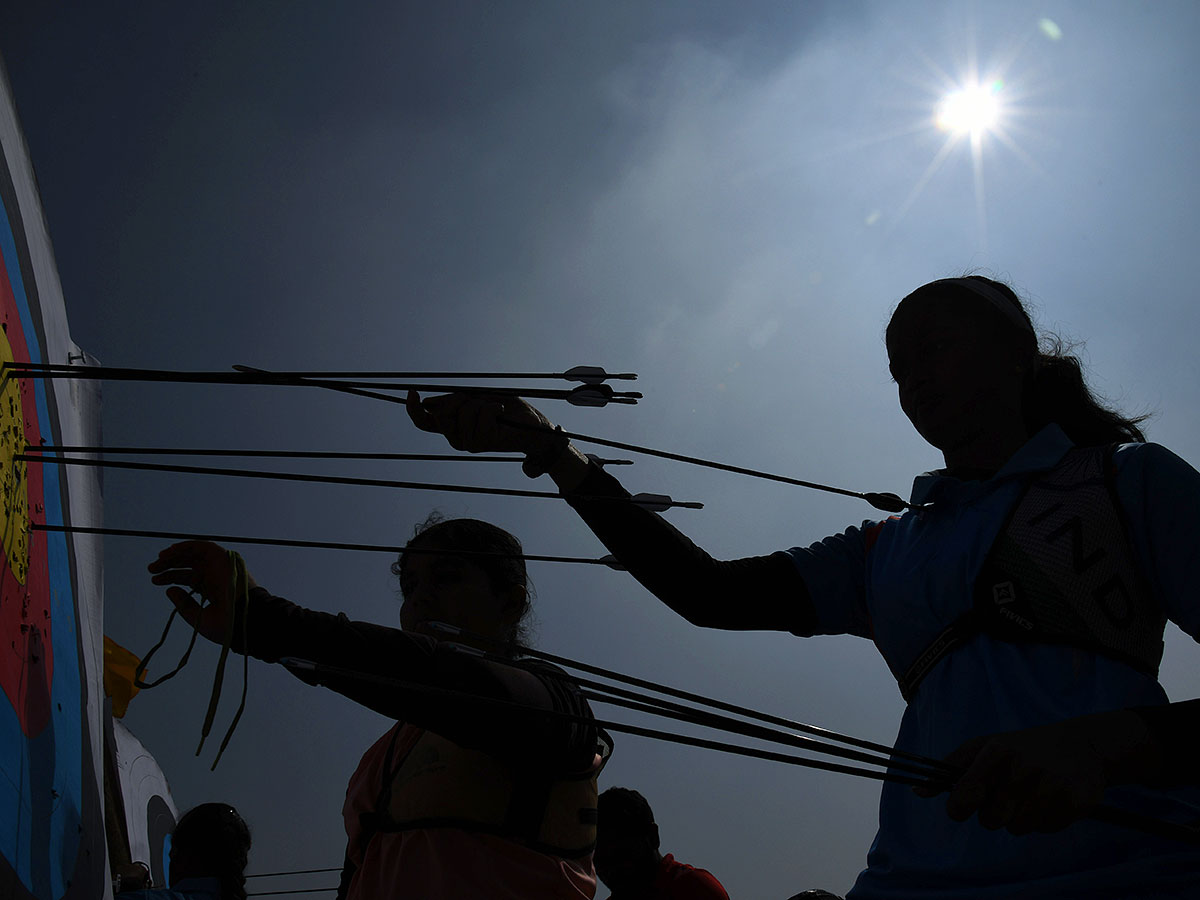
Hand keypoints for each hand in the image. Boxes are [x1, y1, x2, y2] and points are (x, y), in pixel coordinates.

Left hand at [147, 541, 253, 646]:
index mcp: (211, 589)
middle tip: (152, 569)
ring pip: (194, 554)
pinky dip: (187, 546)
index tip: (155, 580)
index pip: (187, 577)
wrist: (244, 622)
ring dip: (175, 554)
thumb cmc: (224, 625)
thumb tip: (169, 589)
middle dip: (169, 565)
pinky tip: (171, 552)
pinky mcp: (224, 558)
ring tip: (159, 560)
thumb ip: (183, 604)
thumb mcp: (196, 617)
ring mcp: (219, 566)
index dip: (170, 577)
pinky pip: (203, 547)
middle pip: (188, 565)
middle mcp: (215, 575)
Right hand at [406, 390, 559, 455]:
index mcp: (451, 427)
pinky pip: (481, 415)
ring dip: (481, 403)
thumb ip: (454, 401)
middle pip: (442, 413)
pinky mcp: (483, 444)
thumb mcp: (476, 399)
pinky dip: (493, 408)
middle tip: (478, 399)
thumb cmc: (505, 411)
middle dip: (459, 398)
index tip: (411, 392)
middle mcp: (455, 438)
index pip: (424, 422)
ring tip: (495, 410)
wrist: (532, 426)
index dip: (413, 409)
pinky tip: (501, 414)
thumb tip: (427, 402)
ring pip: (463, 412)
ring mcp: (468, 443)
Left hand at [916, 710, 1153, 834]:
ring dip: (1020, 817)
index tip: (963, 807)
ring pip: (1017, 828)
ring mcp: (1049, 787)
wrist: (1082, 745)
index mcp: (996, 753)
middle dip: (994, 813)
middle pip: (991, 821)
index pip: (965, 795)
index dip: (959, 808)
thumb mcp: (985, 746)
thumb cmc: (1021, 747)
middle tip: (1007, 793)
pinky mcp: (1073, 803)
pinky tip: (1050, 798)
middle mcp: (1022, 769)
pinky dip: (1043, 820)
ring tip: (1031, 793)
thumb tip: (918, 791)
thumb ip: (951, 768)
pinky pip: (1043, 829)